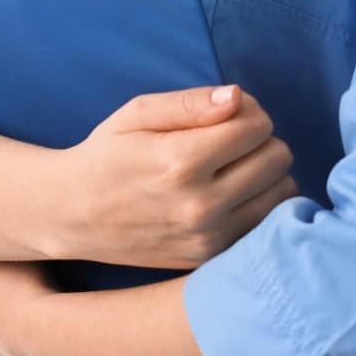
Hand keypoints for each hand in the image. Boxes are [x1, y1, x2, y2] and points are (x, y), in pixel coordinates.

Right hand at [53, 84, 297, 268]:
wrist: (73, 215)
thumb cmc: (106, 155)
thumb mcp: (136, 114)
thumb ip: (190, 103)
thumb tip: (238, 97)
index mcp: (180, 162)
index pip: (257, 126)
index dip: (248, 110)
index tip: (226, 114)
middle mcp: (201, 205)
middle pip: (277, 157)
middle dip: (259, 140)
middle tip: (230, 141)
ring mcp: (209, 237)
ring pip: (282, 192)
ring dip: (265, 173)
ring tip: (233, 168)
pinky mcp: (212, 257)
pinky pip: (268, 223)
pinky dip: (259, 203)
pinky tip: (232, 195)